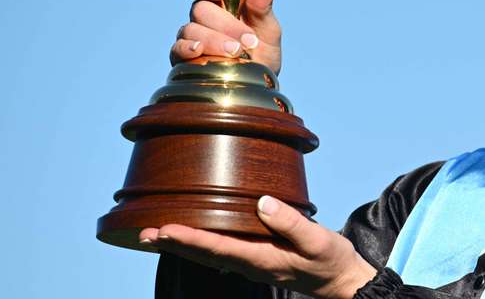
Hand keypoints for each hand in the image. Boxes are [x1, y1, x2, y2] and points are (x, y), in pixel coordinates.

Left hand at [139, 196, 377, 298]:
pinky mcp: (256, 258)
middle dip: (173, 244)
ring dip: (181, 245)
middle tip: (143, 234)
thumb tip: (262, 202)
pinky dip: (200, 244)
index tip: (165, 230)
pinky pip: (220, 251)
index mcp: (261, 259)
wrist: (341, 282)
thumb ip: (289, 222)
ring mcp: (252, 263)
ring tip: (156, 236)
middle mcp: (250, 264)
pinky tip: (192, 239)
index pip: (217, 248)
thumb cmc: (330, 260)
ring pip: (209, 254)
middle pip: (204, 254)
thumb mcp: (317, 239)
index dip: (189, 238)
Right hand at [171, 0, 283, 72]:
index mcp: (219, 0)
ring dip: (216, 40)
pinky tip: (200, 51)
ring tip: (238, 52)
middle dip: (225, 23)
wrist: (259, 82)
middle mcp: (202, 16)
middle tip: (248, 39)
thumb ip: (264, 2)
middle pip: (199, 7)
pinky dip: (188, 48)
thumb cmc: (261, 50)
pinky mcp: (184, 58)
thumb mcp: (268, 27)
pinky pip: (177, 49)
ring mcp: (192, 36)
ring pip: (192, 29)